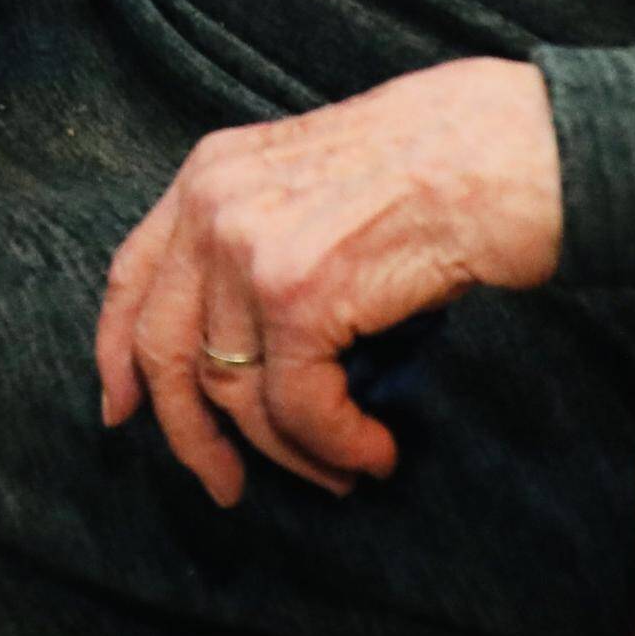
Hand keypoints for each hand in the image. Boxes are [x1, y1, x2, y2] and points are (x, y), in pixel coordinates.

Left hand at [95, 59, 561, 502]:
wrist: (516, 148)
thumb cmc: (444, 162)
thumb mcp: (317, 178)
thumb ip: (263, 237)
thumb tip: (245, 344)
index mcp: (210, 172)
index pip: (130, 277)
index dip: (118, 354)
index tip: (123, 411)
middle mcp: (213, 204)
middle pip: (165, 350)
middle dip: (192, 435)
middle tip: (226, 487)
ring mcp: (250, 249)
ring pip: (237, 394)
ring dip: (292, 453)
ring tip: (343, 470)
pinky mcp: (300, 295)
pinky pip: (299, 408)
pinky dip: (336, 446)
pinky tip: (373, 453)